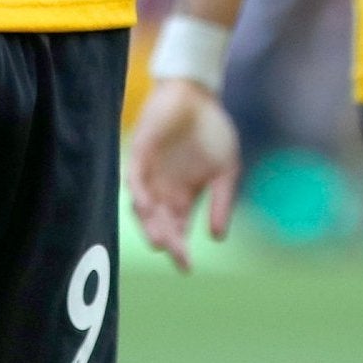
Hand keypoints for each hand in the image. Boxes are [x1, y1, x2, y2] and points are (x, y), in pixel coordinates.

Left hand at [126, 78, 240, 272]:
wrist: (199, 95)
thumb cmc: (213, 132)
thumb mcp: (226, 171)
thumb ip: (221, 202)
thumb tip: (218, 238)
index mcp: (182, 199)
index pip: (176, 231)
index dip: (179, 250)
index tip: (186, 267)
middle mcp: (162, 191)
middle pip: (158, 224)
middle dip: (166, 241)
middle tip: (175, 254)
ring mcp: (150, 173)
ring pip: (143, 208)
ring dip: (149, 224)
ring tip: (159, 240)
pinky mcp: (140, 154)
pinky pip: (135, 178)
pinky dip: (139, 194)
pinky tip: (146, 206)